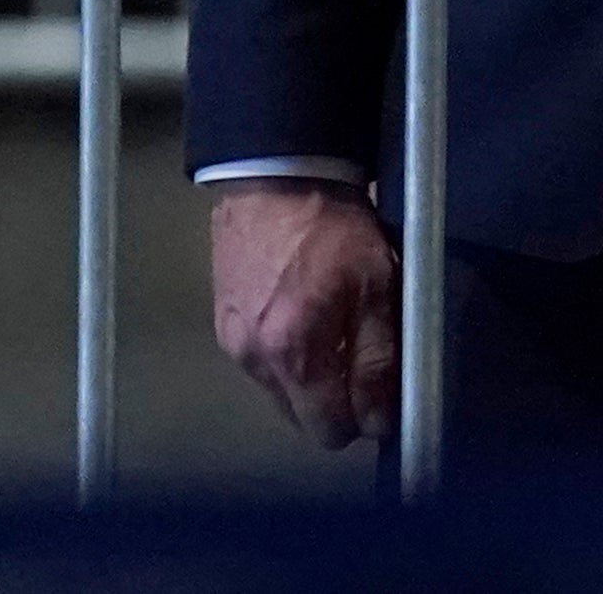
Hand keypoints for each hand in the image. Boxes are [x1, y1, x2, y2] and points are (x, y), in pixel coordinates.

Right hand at [210, 179, 397, 448]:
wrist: (274, 172)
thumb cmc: (331, 225)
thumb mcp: (376, 287)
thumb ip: (379, 362)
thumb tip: (378, 420)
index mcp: (292, 354)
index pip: (329, 431)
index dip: (363, 419)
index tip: (381, 391)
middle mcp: (254, 358)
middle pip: (301, 418)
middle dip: (334, 401)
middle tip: (358, 356)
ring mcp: (231, 340)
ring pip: (281, 391)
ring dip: (308, 377)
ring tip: (329, 327)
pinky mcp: (221, 320)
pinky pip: (262, 362)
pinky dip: (285, 353)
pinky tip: (301, 313)